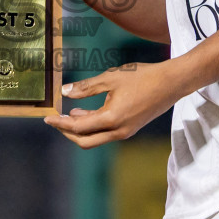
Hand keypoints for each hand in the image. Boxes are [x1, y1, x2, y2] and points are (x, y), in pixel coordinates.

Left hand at [44, 61, 184, 148]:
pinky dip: (93, 126)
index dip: (60, 124)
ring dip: (81, 129)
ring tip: (70, 114)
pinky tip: (87, 112)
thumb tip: (65, 92)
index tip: (47, 118)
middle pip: (85, 141)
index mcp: (112, 119)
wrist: (171, 83)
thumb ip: (86, 87)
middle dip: (68, 133)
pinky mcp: (131, 128)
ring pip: (96, 138)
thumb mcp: (110, 78)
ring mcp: (126, 132)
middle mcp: (118, 131)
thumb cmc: (142, 77)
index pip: (78, 128)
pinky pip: (106, 133)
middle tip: (56, 121)